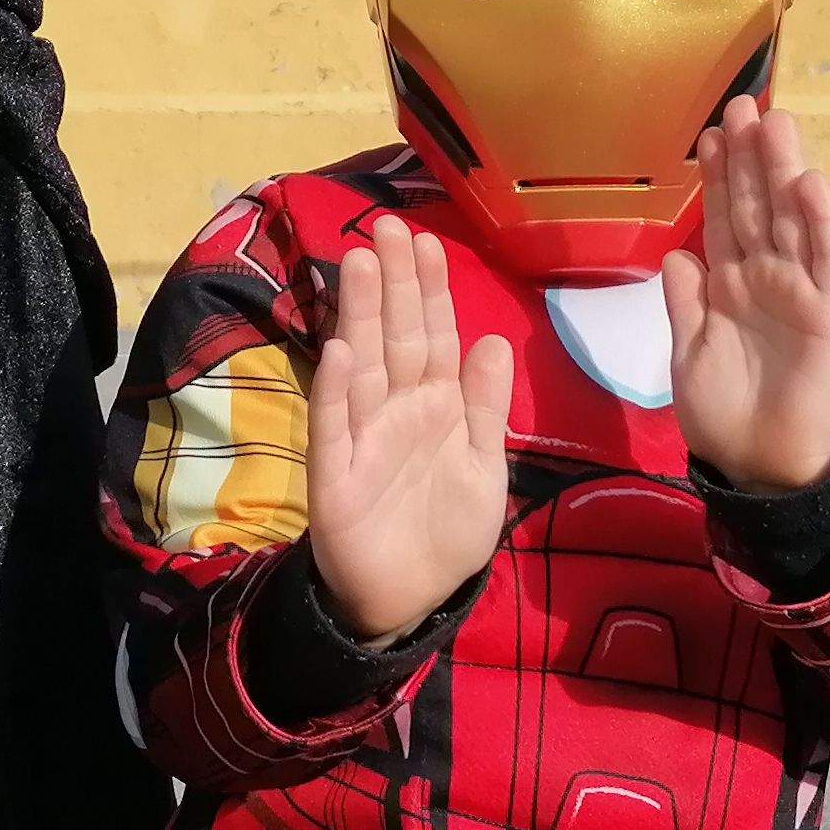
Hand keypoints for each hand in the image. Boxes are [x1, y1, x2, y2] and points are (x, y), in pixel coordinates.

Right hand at [306, 216, 512, 640]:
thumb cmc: (446, 530)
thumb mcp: (484, 465)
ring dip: (359, 318)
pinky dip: (336, 394)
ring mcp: (363, 439)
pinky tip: (340, 355)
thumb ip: (486, 406)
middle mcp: (395, 411)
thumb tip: (493, 339)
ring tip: (359, 267)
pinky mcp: (337, 477)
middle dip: (391, 284)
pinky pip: (336, 430)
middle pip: (394, 337)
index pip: (432, 336)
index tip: (425, 240)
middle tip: (384, 228)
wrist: (412, 601)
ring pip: (362, 368)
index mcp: (435, 405)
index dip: (430, 290)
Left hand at [661, 99, 829, 492]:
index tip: (709, 134)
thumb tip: (678, 254)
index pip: (723, 221)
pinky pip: (824, 262)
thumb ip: (685, 304)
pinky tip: (808, 183)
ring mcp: (802, 292)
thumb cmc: (727, 417)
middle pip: (756, 207)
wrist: (766, 469)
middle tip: (742, 104)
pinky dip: (817, 223)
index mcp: (731, 287)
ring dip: (783, 172)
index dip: (717, 179)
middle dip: (750, 158)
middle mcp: (767, 279)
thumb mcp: (689, 355)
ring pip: (790, 220)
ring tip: (775, 122)